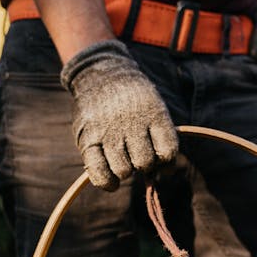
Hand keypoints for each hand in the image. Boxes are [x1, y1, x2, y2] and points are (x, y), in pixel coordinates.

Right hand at [60, 40, 177, 190]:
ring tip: (123, 162)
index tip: (161, 159)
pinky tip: (112, 181)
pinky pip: (99, 173)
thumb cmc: (133, 99)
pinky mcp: (88, 139)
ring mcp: (108, 132)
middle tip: (137, 155)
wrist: (101, 74)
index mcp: (153, 113)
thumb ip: (161, 136)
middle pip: (145, 162)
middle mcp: (131, 123)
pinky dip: (108, 182)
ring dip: (126, 172)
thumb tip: (164, 173)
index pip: (168, 151)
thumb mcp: (153, 107)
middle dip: (144, 165)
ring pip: (124, 171)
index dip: (167, 161)